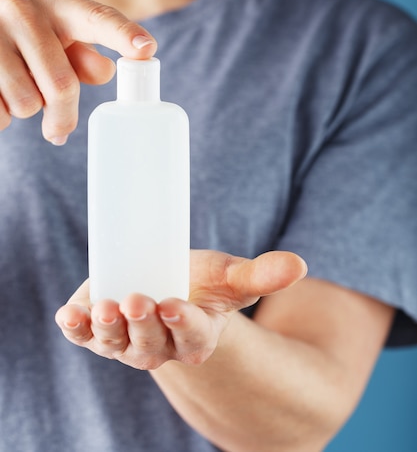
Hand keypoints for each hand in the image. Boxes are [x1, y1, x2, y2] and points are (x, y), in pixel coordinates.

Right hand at [0, 0, 156, 143]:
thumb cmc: (25, 38)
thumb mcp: (56, 37)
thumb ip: (83, 55)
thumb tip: (106, 71)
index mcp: (57, 4)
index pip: (98, 19)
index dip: (124, 35)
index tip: (146, 50)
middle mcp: (23, 11)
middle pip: (62, 86)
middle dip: (63, 116)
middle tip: (59, 129)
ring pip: (27, 105)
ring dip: (26, 112)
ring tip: (15, 90)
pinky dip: (1, 116)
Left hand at [55, 250, 306, 369]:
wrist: (169, 289)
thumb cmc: (202, 285)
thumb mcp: (230, 277)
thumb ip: (262, 274)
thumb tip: (299, 264)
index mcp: (195, 337)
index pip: (191, 336)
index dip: (182, 323)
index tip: (173, 303)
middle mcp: (159, 346)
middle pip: (151, 342)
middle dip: (143, 323)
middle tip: (138, 299)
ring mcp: (126, 341)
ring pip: (116, 343)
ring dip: (108, 329)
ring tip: (106, 308)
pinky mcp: (98, 329)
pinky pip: (85, 336)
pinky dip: (76, 328)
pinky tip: (69, 315)